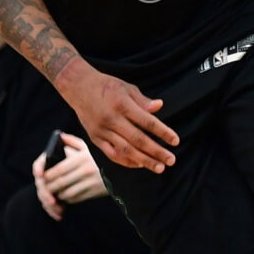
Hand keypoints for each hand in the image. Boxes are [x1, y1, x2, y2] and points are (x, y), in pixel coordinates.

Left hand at [34, 133, 108, 218]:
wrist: (122, 170)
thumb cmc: (101, 156)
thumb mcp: (89, 146)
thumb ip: (73, 141)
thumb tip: (59, 137)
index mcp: (82, 158)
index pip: (59, 169)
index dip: (48, 174)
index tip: (43, 176)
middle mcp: (86, 170)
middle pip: (61, 182)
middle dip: (50, 187)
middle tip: (45, 187)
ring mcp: (90, 182)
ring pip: (67, 193)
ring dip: (58, 194)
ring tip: (54, 193)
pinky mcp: (94, 192)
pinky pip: (76, 198)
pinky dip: (68, 199)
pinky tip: (65, 196)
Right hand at [58, 59, 177, 172]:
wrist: (78, 86)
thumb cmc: (106, 86)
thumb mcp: (126, 87)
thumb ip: (143, 100)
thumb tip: (160, 106)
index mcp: (122, 104)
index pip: (147, 122)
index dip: (163, 132)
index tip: (176, 141)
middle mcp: (112, 119)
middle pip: (138, 140)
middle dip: (156, 152)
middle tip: (171, 160)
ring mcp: (102, 131)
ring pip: (125, 150)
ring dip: (144, 161)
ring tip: (159, 168)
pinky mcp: (95, 138)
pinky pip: (112, 154)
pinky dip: (126, 161)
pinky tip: (139, 164)